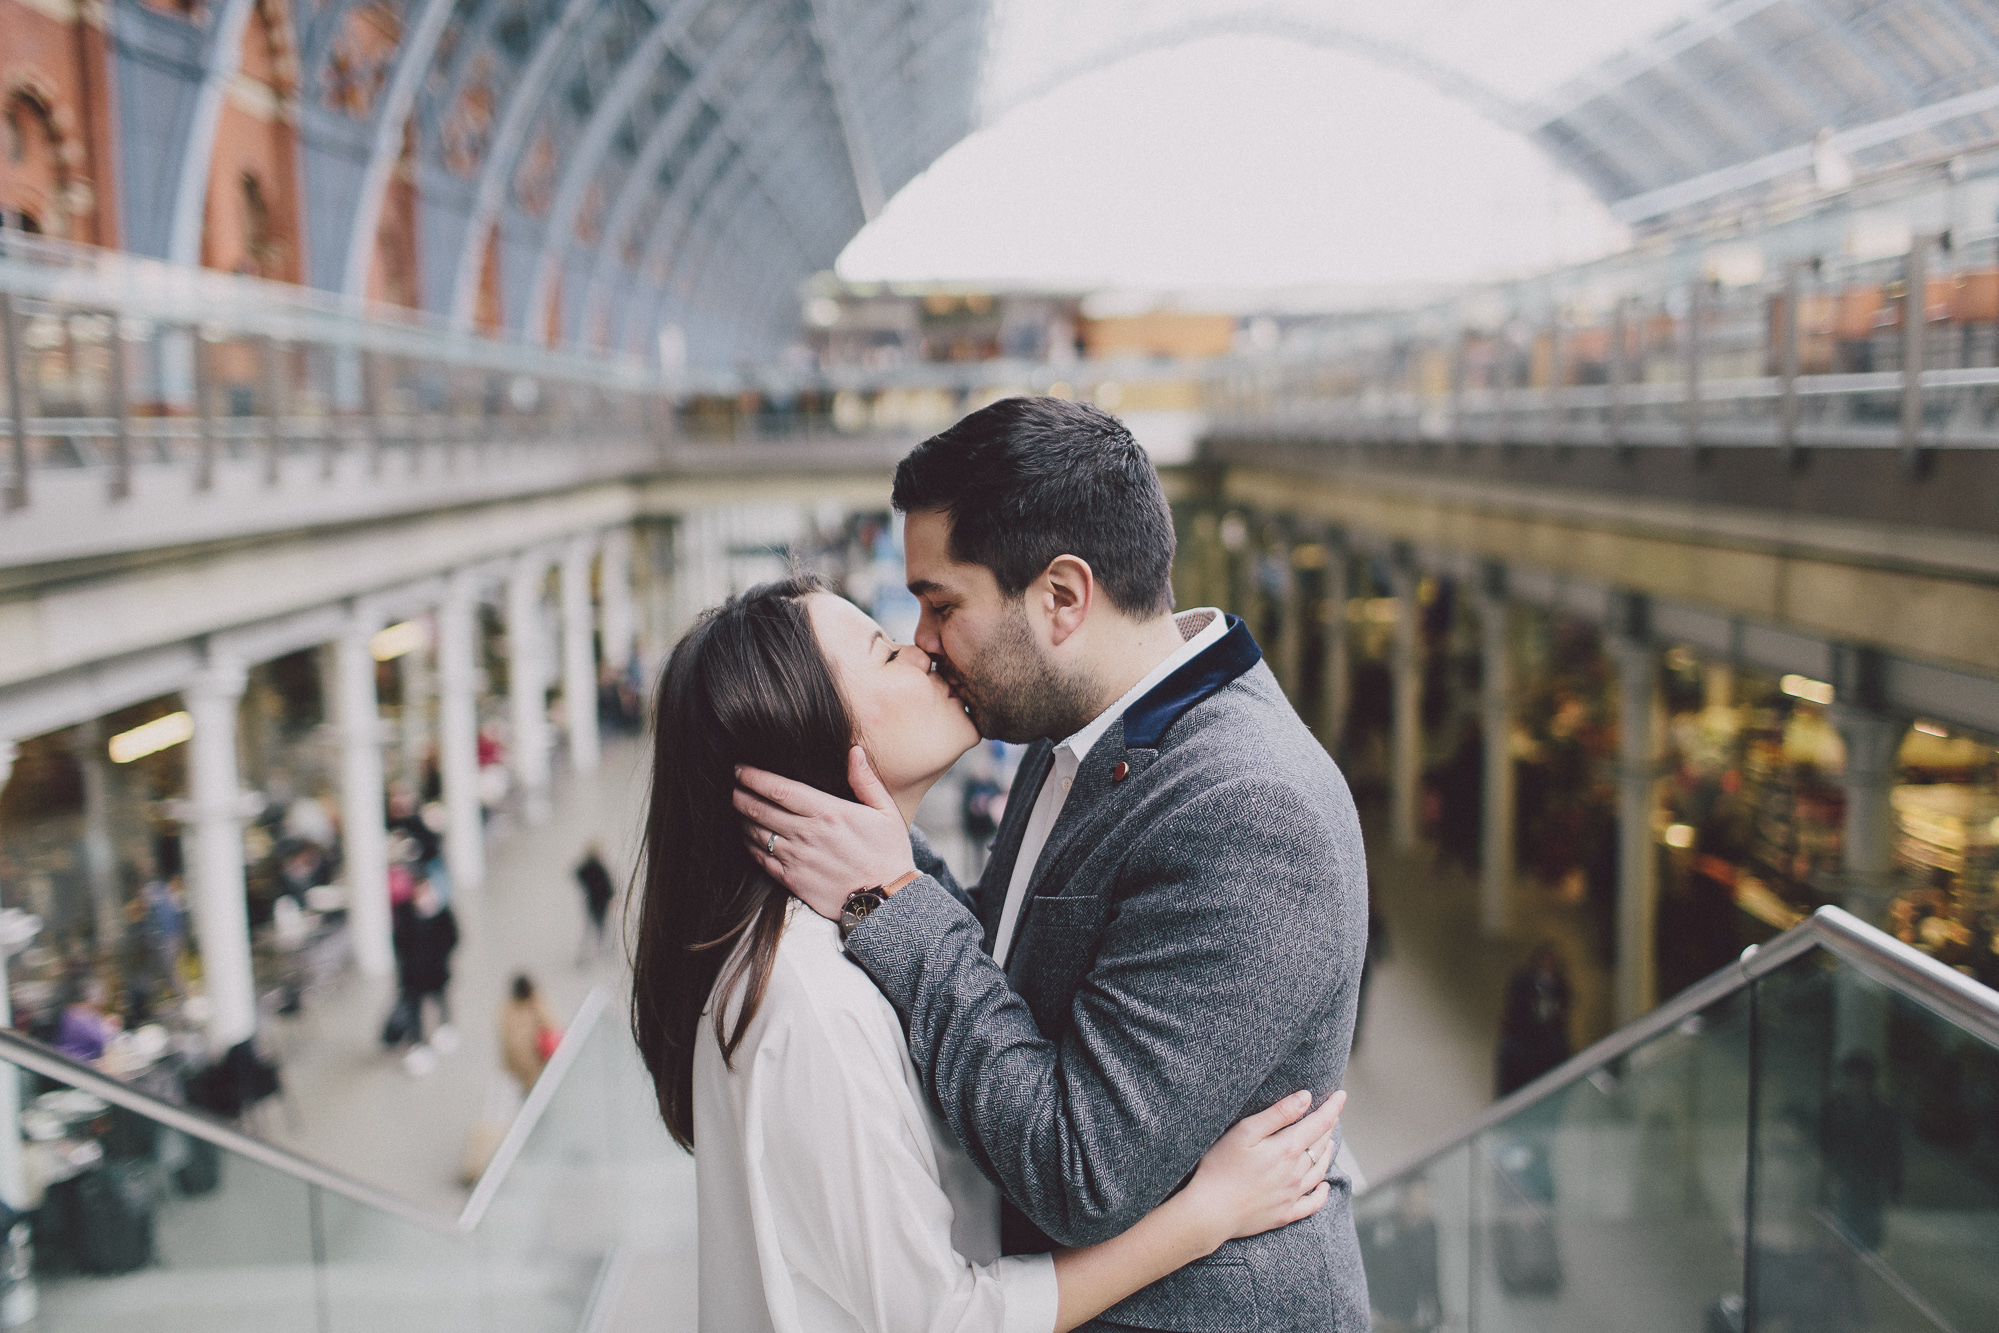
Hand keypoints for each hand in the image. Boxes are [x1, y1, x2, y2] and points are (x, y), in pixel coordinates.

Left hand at [735, 747, 915, 920]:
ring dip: (742, 819)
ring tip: (737, 809)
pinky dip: (750, 846)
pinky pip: (762, 860)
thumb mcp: (886, 812)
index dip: (755, 777)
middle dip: (741, 795)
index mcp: (829, 813)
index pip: (780, 789)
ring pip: (757, 834)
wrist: (887, 900)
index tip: (741, 769)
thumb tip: (854, 751)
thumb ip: (866, 780)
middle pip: (761, 810)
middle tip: (732, 785)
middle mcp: (808, 834)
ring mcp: (798, 859)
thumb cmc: (889, 854)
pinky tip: (747, 838)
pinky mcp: (793, 881)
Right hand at [1176, 1089, 1345, 1251]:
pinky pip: (1312, 1204)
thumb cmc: (1221, 1167)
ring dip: (1327, 1155)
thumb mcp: (1245, 1132)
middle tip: (1332, 1114)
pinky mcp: (1284, 1214)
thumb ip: (1278, 1114)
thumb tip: (1306, 1098)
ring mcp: (1291, 1195)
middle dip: (1328, 1127)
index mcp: (1287, 1149)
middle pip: (1321, 1145)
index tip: (1341, 1094)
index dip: (1333, 1107)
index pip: (1320, 1123)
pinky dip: (1322, 1194)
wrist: (1210, 1211)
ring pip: (1319, 1171)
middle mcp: (1295, 1172)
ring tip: (1330, 1143)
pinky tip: (1325, 1187)